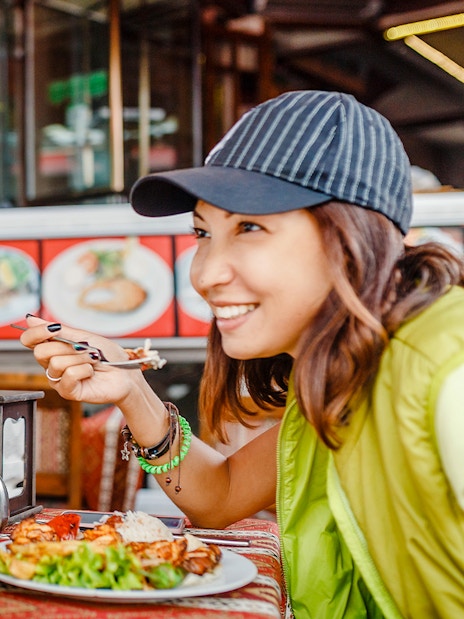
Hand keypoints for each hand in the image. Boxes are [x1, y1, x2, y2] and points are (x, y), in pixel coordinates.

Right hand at [19, 316, 140, 404]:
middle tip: (84, 349)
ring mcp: (59, 379)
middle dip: (67, 347)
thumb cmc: (108, 355)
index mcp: (54, 349)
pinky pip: (69, 375)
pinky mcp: (68, 391)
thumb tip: (31, 319)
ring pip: (56, 363)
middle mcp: (53, 364)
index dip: (37, 332)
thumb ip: (59, 330)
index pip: (30, 340)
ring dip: (81, 358)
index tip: (54, 328)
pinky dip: (84, 370)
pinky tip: (91, 372)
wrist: (126, 373)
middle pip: (40, 352)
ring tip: (93, 361)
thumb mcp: (84, 337)